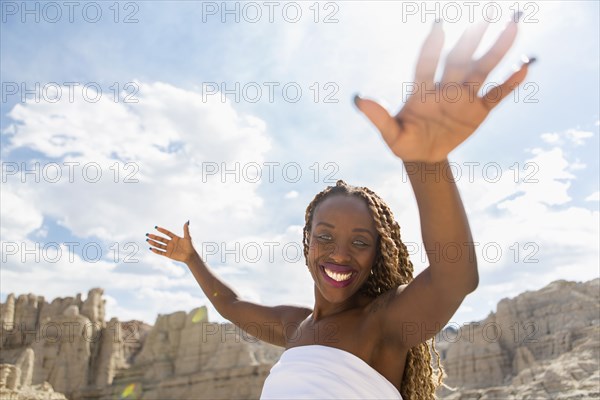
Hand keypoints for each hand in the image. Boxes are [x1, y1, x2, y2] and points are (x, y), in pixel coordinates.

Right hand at [147, 221, 196, 263]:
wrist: (190, 256)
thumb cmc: (190, 247)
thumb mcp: (188, 237)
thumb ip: (186, 230)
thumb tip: (186, 222)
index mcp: (175, 238)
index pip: (167, 233)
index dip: (162, 230)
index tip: (156, 228)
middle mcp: (171, 243)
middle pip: (161, 239)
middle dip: (155, 237)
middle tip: (148, 234)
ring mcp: (169, 249)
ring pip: (160, 245)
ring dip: (154, 243)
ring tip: (148, 240)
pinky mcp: (168, 254)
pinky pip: (161, 252)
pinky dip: (156, 251)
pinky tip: (151, 248)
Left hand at [355, 17, 533, 161]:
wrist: (423, 155)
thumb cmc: (404, 142)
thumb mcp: (391, 135)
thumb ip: (379, 118)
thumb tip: (358, 99)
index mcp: (422, 91)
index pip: (426, 65)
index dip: (431, 48)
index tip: (437, 27)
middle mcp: (445, 87)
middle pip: (459, 61)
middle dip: (470, 41)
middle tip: (484, 17)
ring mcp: (463, 96)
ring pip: (481, 70)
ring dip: (496, 51)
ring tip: (511, 28)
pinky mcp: (478, 110)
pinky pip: (496, 95)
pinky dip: (509, 83)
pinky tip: (525, 66)